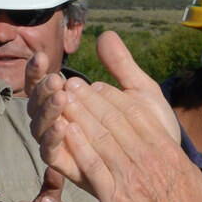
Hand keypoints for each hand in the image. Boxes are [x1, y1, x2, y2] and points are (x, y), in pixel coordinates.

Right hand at [29, 31, 180, 185]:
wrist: (165, 165)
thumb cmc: (150, 128)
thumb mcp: (139, 91)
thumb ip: (122, 65)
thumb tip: (106, 35)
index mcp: (72, 102)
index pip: (45, 83)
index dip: (38, 70)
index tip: (43, 57)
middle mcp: (60, 122)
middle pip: (36, 103)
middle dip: (41, 89)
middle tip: (56, 80)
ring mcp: (62, 145)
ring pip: (39, 126)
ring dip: (47, 110)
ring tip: (61, 97)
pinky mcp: (67, 166)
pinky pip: (50, 153)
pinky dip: (53, 138)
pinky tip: (64, 125)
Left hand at [36, 30, 201, 201]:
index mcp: (170, 152)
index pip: (138, 114)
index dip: (115, 97)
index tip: (99, 86)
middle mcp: (148, 159)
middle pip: (114, 120)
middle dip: (91, 99)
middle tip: (72, 84)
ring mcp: (129, 178)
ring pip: (99, 138)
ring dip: (79, 116)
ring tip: (62, 100)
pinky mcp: (114, 199)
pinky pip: (92, 167)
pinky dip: (77, 147)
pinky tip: (65, 132)